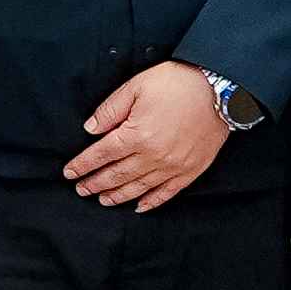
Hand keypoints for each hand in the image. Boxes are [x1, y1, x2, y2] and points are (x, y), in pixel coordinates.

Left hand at [65, 61, 227, 211]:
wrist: (220, 89)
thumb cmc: (178, 83)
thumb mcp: (136, 87)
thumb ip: (110, 110)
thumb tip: (91, 129)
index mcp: (136, 135)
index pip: (101, 155)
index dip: (82, 165)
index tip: (70, 173)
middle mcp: (152, 156)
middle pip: (116, 175)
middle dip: (95, 183)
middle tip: (81, 190)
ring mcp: (172, 167)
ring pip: (138, 188)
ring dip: (117, 196)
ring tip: (103, 200)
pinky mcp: (190, 170)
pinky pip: (167, 193)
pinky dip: (151, 202)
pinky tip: (139, 207)